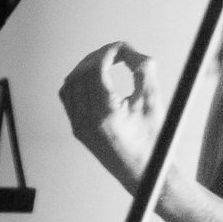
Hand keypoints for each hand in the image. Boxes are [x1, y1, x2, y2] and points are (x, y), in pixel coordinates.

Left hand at [59, 43, 162, 191]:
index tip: (122, 48)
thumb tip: (131, 50)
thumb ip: (144, 69)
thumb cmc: (153, 140)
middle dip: (98, 57)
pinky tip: (94, 79)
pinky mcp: (77, 130)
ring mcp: (79, 126)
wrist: (144, 173)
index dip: (108, 52)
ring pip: (70, 84)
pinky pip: (68, 98)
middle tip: (116, 53)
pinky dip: (77, 83)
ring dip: (86, 68)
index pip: (96, 69)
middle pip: (81, 73)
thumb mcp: (153, 101)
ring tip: (106, 62)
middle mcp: (87, 120)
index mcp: (106, 113)